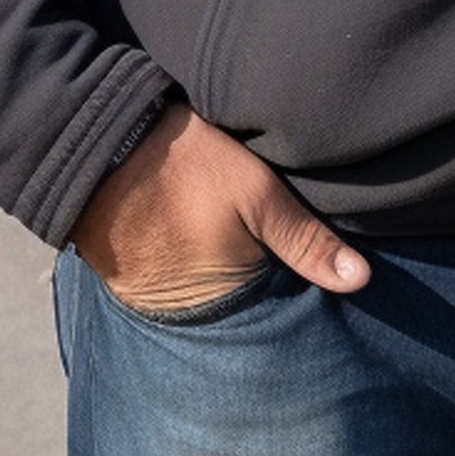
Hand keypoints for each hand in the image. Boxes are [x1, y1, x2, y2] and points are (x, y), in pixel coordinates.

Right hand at [69, 100, 370, 313]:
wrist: (92, 139)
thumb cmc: (179, 160)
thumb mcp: (253, 188)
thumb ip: (304, 236)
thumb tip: (361, 281)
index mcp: (225, 297)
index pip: (271, 316)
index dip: (285, 296)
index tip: (290, 273)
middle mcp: (187, 312)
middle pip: (235, 311)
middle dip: (250, 292)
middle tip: (250, 252)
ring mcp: (151, 298)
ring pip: (200, 300)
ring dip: (212, 280)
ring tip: (216, 244)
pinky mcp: (127, 279)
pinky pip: (167, 285)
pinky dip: (180, 268)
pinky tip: (184, 239)